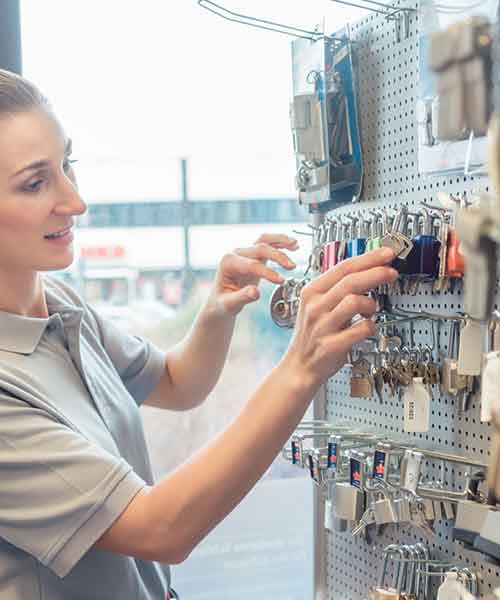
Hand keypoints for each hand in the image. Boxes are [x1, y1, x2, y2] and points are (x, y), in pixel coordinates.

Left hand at [210, 233, 298, 315]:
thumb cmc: (223, 302)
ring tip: (296, 245)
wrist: (221, 300)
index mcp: (228, 263)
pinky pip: (268, 243)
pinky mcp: (254, 255)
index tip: (281, 281)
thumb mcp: (229, 304)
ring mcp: (245, 252)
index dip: (267, 272)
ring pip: (264, 240)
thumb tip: (255, 292)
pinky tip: (293, 244)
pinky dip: (280, 242)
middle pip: (259, 248)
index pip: (251, 264)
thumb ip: (241, 297)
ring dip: (280, 241)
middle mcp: (236, 253)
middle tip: (292, 267)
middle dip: (277, 256)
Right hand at [282, 248, 397, 390]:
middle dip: (376, 273)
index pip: (343, 267)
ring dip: (371, 304)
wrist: (299, 366)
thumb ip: (337, 289)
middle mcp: (315, 307)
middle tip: (392, 272)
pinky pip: (360, 329)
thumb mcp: (317, 306)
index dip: (368, 258)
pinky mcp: (331, 345)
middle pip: (350, 281)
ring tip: (371, 310)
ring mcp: (322, 326)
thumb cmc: (313, 335)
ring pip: (354, 301)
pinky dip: (370, 327)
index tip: (386, 253)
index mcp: (312, 292)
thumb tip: (367, 270)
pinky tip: (368, 328)